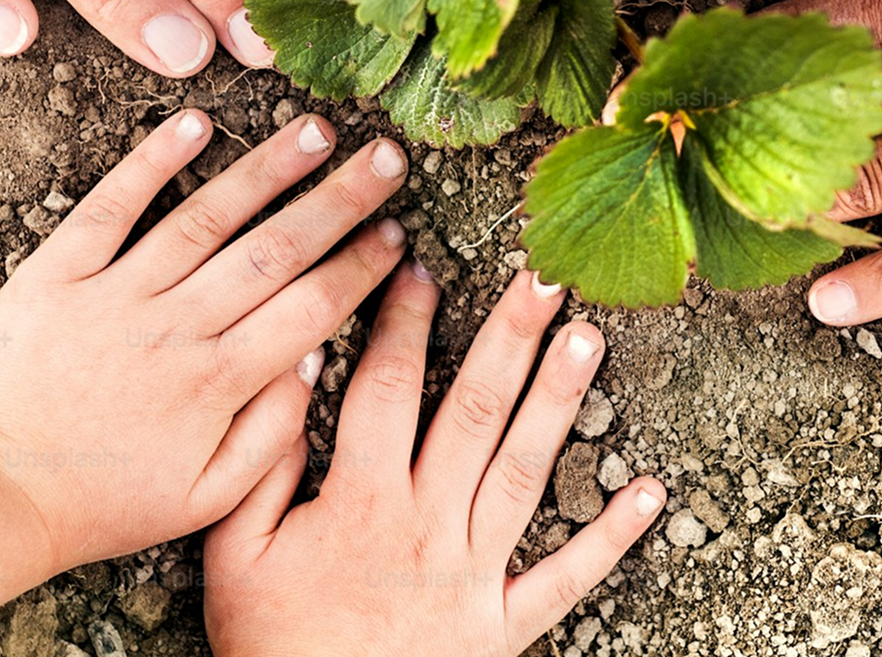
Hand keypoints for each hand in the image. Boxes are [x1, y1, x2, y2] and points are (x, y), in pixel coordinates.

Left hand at [0, 108, 408, 609]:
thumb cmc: (100, 500)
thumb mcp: (202, 499)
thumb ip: (271, 436)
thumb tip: (315, 358)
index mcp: (216, 383)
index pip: (310, 308)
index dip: (360, 267)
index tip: (397, 234)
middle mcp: (176, 327)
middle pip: (275, 249)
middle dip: (340, 200)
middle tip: (387, 158)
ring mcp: (118, 292)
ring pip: (207, 216)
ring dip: (268, 169)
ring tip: (318, 129)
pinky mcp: (61, 272)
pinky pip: (113, 206)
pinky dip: (153, 161)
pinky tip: (196, 122)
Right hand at [204, 268, 666, 656]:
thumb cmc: (271, 650)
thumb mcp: (232, 559)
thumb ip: (260, 466)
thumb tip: (293, 375)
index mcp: (359, 503)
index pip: (385, 388)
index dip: (402, 321)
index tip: (420, 263)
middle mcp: (425, 526)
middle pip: (473, 411)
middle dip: (509, 335)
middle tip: (545, 274)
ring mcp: (471, 576)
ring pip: (523, 470)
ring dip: (559, 401)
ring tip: (589, 338)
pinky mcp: (502, 629)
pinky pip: (564, 579)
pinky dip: (610, 538)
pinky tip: (648, 492)